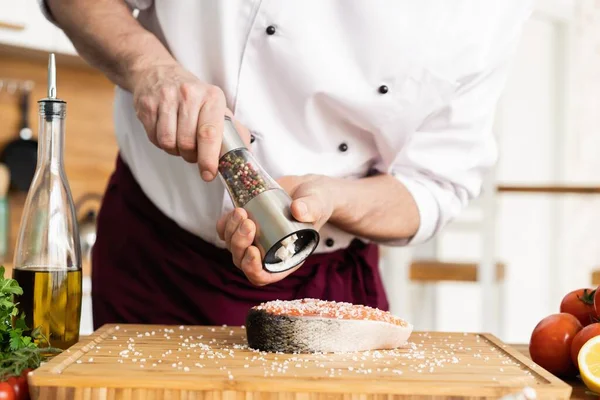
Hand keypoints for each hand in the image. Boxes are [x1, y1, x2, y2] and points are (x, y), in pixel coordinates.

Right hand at [131, 62, 250, 180]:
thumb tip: (245, 156)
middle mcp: (189, 94)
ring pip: (169, 143)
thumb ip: (233, 131)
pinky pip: (154, 138)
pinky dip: (161, 143)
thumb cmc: (193, 97)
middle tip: (193, 153)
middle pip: (187, 143)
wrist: (158, 73)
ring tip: (179, 140)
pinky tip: (167, 132)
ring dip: (175, 150)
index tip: (209, 174)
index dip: (209, 158)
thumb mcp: (216, 107)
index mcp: (212, 97)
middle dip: (191, 156)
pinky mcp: (147, 105)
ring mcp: (165, 98)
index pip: (210, 133)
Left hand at [216, 174, 336, 285]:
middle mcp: (267, 253)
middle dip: (240, 244)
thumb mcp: (318, 204)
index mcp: (285, 258)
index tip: (253, 250)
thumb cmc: (317, 202)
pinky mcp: (243, 225)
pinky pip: (225, 232)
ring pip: (232, 246)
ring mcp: (253, 240)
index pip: (263, 276)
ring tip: (241, 212)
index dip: (252, 269)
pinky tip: (234, 211)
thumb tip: (297, 210)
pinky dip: (225, 224)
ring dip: (231, 232)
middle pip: (242, 261)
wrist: (306, 188)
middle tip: (249, 223)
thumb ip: (312, 208)